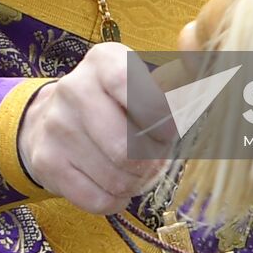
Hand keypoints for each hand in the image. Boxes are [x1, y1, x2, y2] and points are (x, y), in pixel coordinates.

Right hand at [17, 42, 177, 213]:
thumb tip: (205, 52)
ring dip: (136, 182)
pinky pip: (97, 199)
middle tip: (152, 156)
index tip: (166, 131)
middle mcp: (74, 88)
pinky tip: (113, 184)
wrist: (51, 120)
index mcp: (104, 61)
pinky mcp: (46, 161)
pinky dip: (115, 200)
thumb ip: (182, 74)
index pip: (138, 93)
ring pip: (116, 178)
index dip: (161, 121)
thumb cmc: (116, 102)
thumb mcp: (145, 81)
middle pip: (128, 147)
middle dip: (151, 161)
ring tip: (134, 169)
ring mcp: (56, 126)